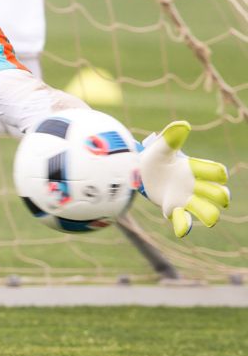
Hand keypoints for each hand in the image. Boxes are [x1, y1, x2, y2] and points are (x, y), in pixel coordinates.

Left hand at [138, 121, 229, 237]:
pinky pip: (182, 220)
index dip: (219, 174)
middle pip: (218, 193)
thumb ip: (171, 137)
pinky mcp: (173, 209)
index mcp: (195, 169)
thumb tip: (183, 124)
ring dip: (210, 214)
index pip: (216, 172)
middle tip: (220, 198)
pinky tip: (182, 231)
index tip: (219, 174)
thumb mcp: (160, 147)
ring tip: (211, 219)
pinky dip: (184, 226)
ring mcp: (186, 199)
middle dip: (221, 196)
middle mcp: (195, 185)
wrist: (135, 171)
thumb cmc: (153, 158)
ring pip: (207, 210)